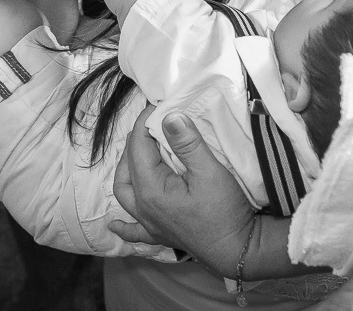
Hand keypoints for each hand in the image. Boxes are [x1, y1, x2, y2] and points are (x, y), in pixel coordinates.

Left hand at [110, 105, 254, 276]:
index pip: (138, 147)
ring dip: (127, 170)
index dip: (145, 122)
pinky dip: (123, 225)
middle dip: (136, 142)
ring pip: (125, 193)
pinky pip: (134, 230)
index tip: (156, 104)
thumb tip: (169, 116)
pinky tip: (114, 224)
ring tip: (137, 154)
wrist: (237, 249)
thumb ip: (187, 143)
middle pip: (127, 168)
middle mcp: (143, 207)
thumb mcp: (210, 172)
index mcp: (151, 189)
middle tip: (153, 124)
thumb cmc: (225, 210)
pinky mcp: (160, 234)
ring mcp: (149, 223)